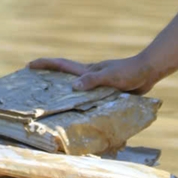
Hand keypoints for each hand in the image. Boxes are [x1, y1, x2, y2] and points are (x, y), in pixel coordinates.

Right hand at [29, 54, 159, 94]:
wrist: (148, 71)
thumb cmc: (130, 72)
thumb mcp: (110, 77)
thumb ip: (93, 81)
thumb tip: (73, 86)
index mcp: (88, 70)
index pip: (62, 65)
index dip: (45, 64)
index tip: (29, 65)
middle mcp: (90, 76)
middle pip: (65, 75)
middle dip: (49, 77)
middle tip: (33, 84)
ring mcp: (98, 83)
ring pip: (76, 88)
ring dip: (64, 92)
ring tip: (53, 103)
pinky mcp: (107, 91)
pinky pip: (89, 97)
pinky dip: (81, 102)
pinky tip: (81, 113)